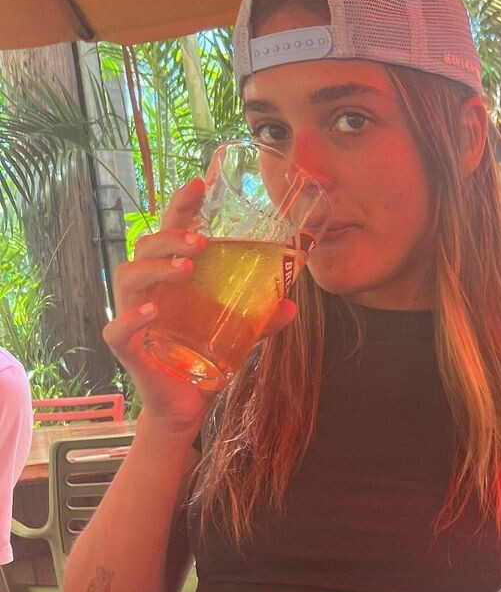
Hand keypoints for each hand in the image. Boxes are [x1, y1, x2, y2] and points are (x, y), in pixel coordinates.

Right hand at [105, 177, 296, 437]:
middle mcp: (147, 291)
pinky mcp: (127, 349)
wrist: (188, 408)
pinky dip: (133, 317)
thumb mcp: (241, 337)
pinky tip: (154, 311)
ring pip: (128, 277)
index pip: (169, 231)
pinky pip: (118, 329)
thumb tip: (292, 305)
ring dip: (156, 267)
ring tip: (186, 268)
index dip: (180, 205)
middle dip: (172, 237)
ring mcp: (133, 317)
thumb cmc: (206, 362)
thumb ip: (261, 320)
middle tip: (202, 241)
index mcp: (171, 279)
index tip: (199, 183)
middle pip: (146, 246)